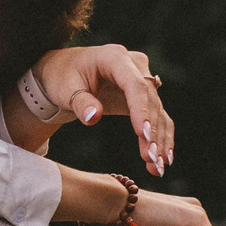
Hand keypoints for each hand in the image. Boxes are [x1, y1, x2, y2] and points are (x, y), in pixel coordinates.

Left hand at [33, 45, 174, 175]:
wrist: (63, 72)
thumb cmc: (62, 78)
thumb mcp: (64, 89)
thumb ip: (80, 102)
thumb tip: (93, 118)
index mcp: (114, 57)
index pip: (135, 85)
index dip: (141, 110)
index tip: (143, 135)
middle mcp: (134, 65)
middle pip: (150, 100)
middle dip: (152, 131)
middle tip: (151, 159)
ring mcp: (142, 79)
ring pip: (157, 111)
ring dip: (160, 140)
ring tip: (158, 167)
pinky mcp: (143, 96)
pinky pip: (157, 116)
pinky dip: (161, 138)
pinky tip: (163, 160)